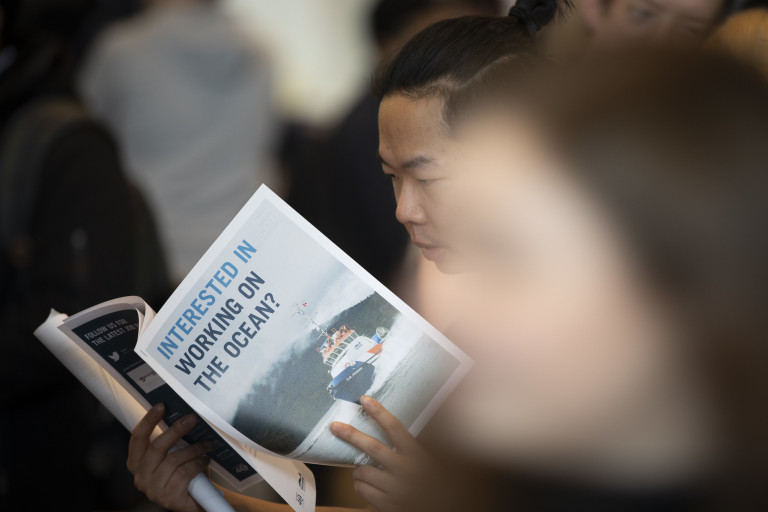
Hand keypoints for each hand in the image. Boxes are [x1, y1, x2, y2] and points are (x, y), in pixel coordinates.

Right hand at [127, 403, 212, 511]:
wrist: (194, 502)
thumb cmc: (182, 474)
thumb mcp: (172, 456)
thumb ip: (171, 442)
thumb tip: (184, 416)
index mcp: (137, 462)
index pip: (138, 438)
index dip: (148, 420)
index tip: (161, 406)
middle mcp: (140, 476)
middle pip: (157, 447)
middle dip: (176, 430)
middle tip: (192, 419)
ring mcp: (152, 489)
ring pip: (174, 460)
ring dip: (194, 449)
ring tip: (207, 445)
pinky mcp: (167, 498)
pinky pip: (184, 473)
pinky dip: (198, 463)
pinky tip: (205, 460)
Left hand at [330, 396, 437, 511]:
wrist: (436, 508)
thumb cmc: (428, 482)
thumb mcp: (424, 462)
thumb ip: (407, 450)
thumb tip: (380, 431)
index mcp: (417, 455)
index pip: (395, 428)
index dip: (379, 412)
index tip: (365, 400)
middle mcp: (408, 470)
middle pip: (373, 447)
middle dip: (351, 435)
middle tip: (335, 426)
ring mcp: (398, 489)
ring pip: (363, 471)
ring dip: (358, 470)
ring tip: (363, 471)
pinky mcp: (389, 505)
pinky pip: (362, 490)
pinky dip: (360, 485)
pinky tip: (367, 485)